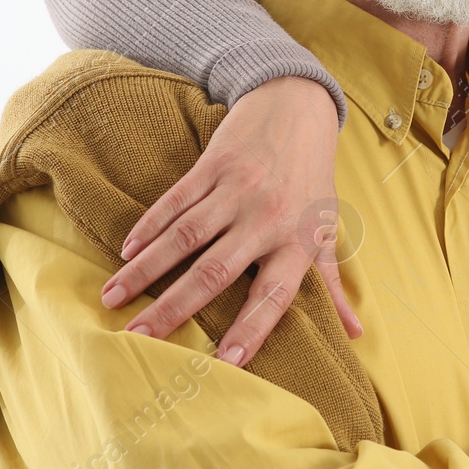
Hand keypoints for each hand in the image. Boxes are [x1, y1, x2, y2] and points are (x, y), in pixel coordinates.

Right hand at [100, 76, 358, 363]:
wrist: (298, 107)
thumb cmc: (312, 179)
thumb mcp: (326, 228)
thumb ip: (333, 283)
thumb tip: (356, 333)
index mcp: (297, 241)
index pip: (274, 295)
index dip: (253, 328)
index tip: (227, 362)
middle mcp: (266, 218)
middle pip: (214, 271)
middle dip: (173, 308)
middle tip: (137, 339)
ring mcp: (237, 189)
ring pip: (184, 237)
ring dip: (145, 270)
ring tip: (112, 299)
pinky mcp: (214, 164)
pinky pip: (174, 201)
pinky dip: (148, 227)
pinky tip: (126, 252)